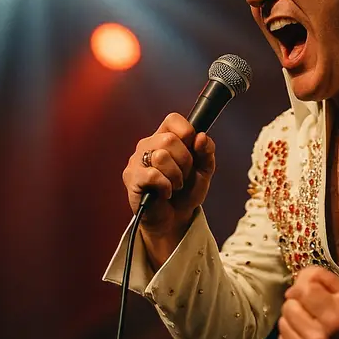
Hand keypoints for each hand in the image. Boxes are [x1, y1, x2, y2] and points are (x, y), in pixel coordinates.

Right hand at [122, 113, 215, 237]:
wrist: (174, 219)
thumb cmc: (186, 191)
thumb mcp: (204, 170)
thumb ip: (206, 151)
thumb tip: (201, 137)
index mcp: (165, 137)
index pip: (173, 119)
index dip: (187, 133)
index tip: (192, 150)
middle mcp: (148, 144)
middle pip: (169, 139)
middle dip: (185, 161)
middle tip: (183, 175)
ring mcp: (137, 160)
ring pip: (161, 156)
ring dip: (176, 176)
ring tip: (174, 185)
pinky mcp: (132, 178)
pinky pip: (153, 175)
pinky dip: (166, 186)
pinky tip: (165, 193)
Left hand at [277, 266, 338, 338]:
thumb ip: (317, 276)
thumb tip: (292, 287)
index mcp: (336, 316)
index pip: (303, 290)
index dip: (307, 286)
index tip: (315, 291)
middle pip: (289, 307)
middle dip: (299, 303)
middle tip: (313, 309)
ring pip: (282, 323)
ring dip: (294, 319)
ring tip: (310, 322)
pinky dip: (291, 336)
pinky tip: (306, 336)